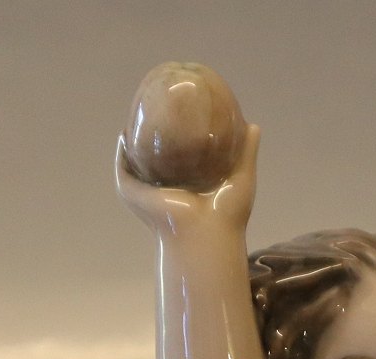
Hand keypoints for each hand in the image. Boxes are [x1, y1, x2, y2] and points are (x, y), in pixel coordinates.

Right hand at [114, 123, 259, 235]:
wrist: (208, 234)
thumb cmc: (227, 213)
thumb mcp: (241, 177)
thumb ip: (246, 151)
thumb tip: (254, 125)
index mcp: (188, 185)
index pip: (180, 157)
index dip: (177, 136)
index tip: (179, 112)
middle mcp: (167, 188)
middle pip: (155, 158)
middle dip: (151, 136)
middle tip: (154, 108)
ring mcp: (149, 192)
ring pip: (135, 162)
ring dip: (132, 141)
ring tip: (135, 115)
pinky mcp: (135, 194)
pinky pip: (124, 170)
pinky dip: (122, 153)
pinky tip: (125, 134)